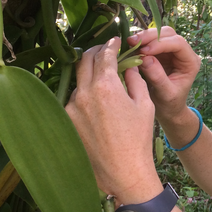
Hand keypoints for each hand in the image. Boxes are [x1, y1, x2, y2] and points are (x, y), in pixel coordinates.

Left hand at [66, 37, 161, 203]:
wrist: (123, 171)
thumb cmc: (139, 138)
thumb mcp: (145, 104)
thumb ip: (135, 79)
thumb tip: (129, 65)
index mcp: (106, 86)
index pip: (104, 55)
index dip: (110, 45)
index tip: (115, 40)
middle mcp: (84, 93)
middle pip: (83, 60)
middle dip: (94, 51)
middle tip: (104, 50)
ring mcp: (71, 108)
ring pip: (78, 80)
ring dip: (89, 73)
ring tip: (102, 76)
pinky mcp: (66, 121)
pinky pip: (73, 99)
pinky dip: (84, 93)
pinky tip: (95, 99)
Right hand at [127, 27, 200, 123]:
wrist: (168, 110)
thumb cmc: (170, 104)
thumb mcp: (165, 94)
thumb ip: (157, 77)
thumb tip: (145, 58)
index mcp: (190, 62)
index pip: (178, 44)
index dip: (161, 44)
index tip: (144, 51)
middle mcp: (183, 53)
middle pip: (168, 34)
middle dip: (150, 36)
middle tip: (132, 42)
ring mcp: (171, 51)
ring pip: (158, 33)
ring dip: (144, 37)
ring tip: (129, 43)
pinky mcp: (160, 52)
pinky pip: (150, 41)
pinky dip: (140, 42)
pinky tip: (130, 46)